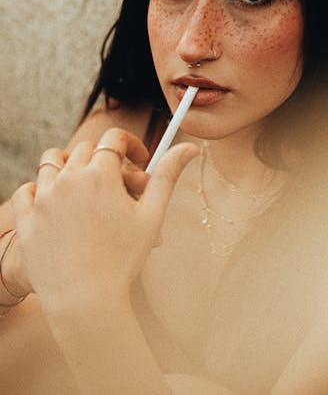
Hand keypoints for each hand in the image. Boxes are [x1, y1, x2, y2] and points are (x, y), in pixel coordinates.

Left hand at [11, 130, 197, 318]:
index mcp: (100, 174)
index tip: (138, 160)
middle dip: (105, 160)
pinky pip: (27, 188)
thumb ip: (167, 175)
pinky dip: (40, 189)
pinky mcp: (26, 217)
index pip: (114, 138)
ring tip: (84, 189)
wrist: (84, 301)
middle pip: (86, 149)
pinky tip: (56, 204)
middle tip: (118, 185)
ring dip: (70, 166)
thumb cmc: (122, 259)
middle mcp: (68, 179)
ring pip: (53, 161)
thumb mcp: (151, 216)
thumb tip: (190, 146)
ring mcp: (43, 197)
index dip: (130, 145)